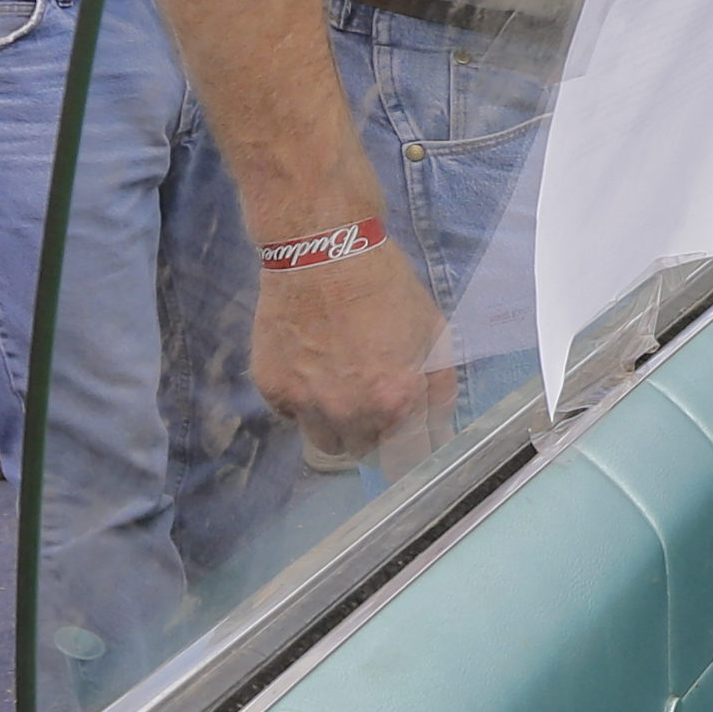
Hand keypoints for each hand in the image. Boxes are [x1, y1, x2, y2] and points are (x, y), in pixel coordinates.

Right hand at [253, 247, 452, 465]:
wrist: (322, 251)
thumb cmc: (385, 286)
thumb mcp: (433, 332)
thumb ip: (439, 388)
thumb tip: (439, 427)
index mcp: (396, 401)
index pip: (408, 460)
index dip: (413, 453)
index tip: (411, 444)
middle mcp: (349, 412)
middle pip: (366, 454)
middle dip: (376, 435)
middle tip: (375, 402)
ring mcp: (306, 404)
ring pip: (326, 442)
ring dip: (338, 426)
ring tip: (342, 389)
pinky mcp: (273, 389)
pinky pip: (292, 415)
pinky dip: (303, 402)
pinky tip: (311, 368)